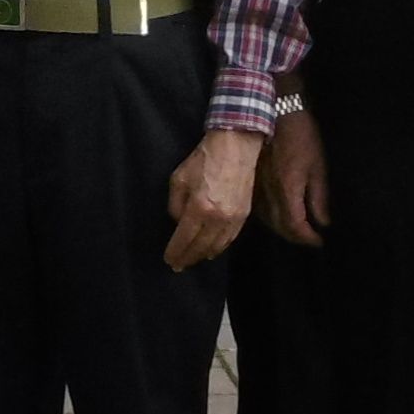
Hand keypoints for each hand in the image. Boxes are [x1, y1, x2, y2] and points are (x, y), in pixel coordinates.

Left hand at [166, 128, 260, 268]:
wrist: (235, 147)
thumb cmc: (203, 159)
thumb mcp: (178, 179)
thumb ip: (175, 206)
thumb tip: (179, 223)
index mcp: (199, 208)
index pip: (184, 239)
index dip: (175, 252)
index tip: (169, 260)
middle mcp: (217, 218)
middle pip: (200, 247)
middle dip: (187, 258)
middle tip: (178, 265)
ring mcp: (233, 218)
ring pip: (216, 247)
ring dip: (202, 255)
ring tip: (192, 260)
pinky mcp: (244, 215)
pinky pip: (229, 239)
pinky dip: (218, 248)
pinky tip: (211, 251)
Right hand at [258, 108, 330, 247]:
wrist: (275, 112)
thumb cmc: (302, 137)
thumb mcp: (318, 166)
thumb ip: (319, 197)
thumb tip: (322, 222)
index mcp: (287, 191)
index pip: (296, 226)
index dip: (308, 238)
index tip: (319, 242)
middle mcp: (268, 195)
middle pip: (280, 227)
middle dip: (296, 237)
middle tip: (310, 239)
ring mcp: (256, 188)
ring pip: (267, 220)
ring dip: (283, 230)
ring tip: (297, 231)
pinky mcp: (251, 182)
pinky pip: (259, 209)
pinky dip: (271, 219)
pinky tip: (279, 216)